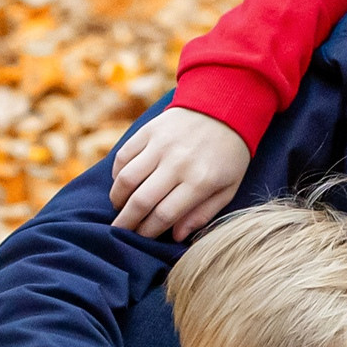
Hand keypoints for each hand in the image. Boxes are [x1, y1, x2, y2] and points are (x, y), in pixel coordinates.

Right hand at [109, 108, 249, 238]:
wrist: (225, 108)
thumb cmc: (229, 155)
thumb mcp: (228, 188)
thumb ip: (204, 213)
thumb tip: (177, 236)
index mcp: (200, 181)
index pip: (164, 215)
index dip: (148, 231)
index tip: (141, 238)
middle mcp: (178, 163)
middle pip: (141, 201)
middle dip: (126, 221)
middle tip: (120, 230)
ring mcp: (161, 145)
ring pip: (127, 179)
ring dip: (117, 198)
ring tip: (119, 207)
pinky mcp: (149, 130)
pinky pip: (124, 156)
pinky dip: (117, 173)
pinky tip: (121, 183)